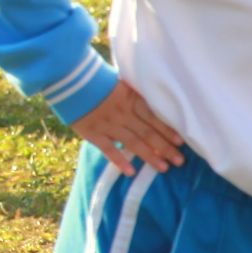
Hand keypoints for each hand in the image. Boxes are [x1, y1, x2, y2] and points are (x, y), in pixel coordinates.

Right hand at [68, 77, 182, 171]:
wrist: (70, 81)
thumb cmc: (97, 81)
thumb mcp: (121, 83)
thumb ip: (135, 94)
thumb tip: (154, 101)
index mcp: (131, 100)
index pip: (154, 117)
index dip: (168, 129)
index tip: (181, 142)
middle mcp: (123, 114)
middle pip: (148, 132)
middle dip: (165, 147)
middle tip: (180, 161)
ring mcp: (109, 124)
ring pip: (133, 143)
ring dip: (149, 156)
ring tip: (163, 168)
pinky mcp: (93, 133)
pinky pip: (109, 149)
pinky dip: (120, 160)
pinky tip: (131, 172)